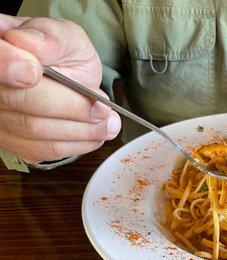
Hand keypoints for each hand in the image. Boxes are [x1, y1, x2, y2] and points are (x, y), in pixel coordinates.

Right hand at [0, 14, 120, 163]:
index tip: (33, 71)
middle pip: (19, 101)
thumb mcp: (66, 36)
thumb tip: (31, 45)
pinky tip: (95, 134)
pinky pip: (43, 149)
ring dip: (81, 130)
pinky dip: (76, 144)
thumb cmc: (62, 56)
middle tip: (104, 108)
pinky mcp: (15, 142)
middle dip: (70, 107)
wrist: (66, 78)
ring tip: (109, 123)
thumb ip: (52, 38)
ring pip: (34, 130)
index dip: (6, 64)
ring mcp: (0, 117)